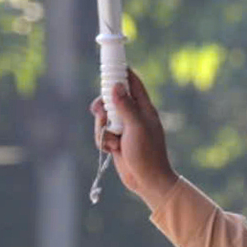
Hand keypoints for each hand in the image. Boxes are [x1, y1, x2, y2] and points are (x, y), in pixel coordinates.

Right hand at [91, 70, 178, 204]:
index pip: (132, 82)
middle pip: (111, 98)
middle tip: (99, 111)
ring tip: (113, 141)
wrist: (147, 181)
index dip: (121, 72)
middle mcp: (133, 115)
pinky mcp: (116, 140)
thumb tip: (116, 86)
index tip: (108, 65)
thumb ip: (125, 106)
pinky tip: (112, 150)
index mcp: (143, 108)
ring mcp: (124, 128)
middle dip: (103, 106)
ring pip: (103, 117)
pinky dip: (103, 141)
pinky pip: (102, 134)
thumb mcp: (137, 127)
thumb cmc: (147, 154)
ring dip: (102, 128)